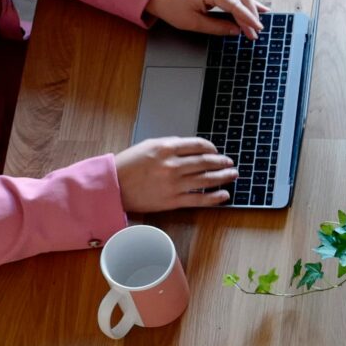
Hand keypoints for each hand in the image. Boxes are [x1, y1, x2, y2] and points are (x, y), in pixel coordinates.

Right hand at [115, 135, 236, 211]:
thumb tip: (192, 148)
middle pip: (206, 162)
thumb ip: (171, 144)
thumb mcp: (148, 146)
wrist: (113, 186)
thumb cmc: (128, 165)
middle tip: (230, 163)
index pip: (198, 145)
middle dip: (222, 162)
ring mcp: (174, 184)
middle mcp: (172, 165)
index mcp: (166, 148)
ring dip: (223, 177)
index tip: (216, 151)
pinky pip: (199, 199)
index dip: (211, 148)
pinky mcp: (172, 201)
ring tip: (232, 175)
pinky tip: (224, 195)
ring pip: (206, 179)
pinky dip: (214, 197)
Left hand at [147, 0, 263, 38]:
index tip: (256, 30)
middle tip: (256, 33)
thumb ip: (217, 27)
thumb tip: (236, 31)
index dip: (247, 19)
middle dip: (250, 16)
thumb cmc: (172, 8)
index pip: (234, 5)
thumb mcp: (193, 23)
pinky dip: (244, 1)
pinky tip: (257, 7)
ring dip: (250, 9)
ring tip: (259, 22)